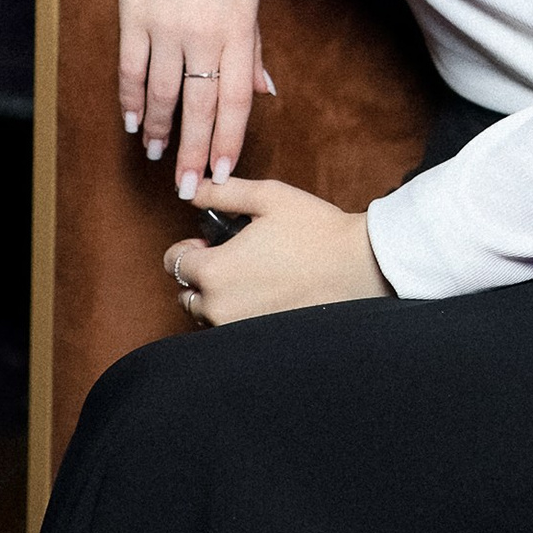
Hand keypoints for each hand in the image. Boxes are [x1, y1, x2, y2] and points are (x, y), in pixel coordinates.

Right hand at [100, 0, 273, 196]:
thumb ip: (253, 47)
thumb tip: (264, 93)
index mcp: (239, 27)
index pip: (236, 99)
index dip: (228, 140)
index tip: (221, 171)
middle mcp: (204, 31)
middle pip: (198, 104)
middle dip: (192, 151)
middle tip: (185, 188)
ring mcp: (166, 23)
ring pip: (162, 92)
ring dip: (159, 130)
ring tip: (157, 155)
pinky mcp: (134, 14)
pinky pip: (131, 67)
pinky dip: (131, 99)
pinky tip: (133, 121)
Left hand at [163, 177, 392, 325]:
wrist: (358, 268)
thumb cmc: (315, 231)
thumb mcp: (266, 197)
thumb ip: (221, 193)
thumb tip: (190, 190)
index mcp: (214, 272)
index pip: (173, 263)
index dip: (189, 247)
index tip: (210, 242)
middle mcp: (219, 308)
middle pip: (185, 294)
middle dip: (200, 275)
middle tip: (235, 257)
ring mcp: (238, 330)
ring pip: (207, 315)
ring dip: (217, 297)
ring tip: (253, 276)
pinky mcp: (258, 342)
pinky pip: (231, 330)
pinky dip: (238, 315)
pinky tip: (266, 295)